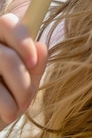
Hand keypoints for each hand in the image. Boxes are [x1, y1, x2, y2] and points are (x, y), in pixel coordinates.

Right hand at [0, 13, 47, 128]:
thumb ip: (35, 65)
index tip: (32, 63)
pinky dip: (5, 105)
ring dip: (17, 93)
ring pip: (2, 64)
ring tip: (17, 111)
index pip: (8, 23)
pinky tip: (6, 115)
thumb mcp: (25, 85)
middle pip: (7, 54)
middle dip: (22, 82)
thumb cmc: (5, 103)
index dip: (23, 41)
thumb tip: (41, 46)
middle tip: (28, 102)